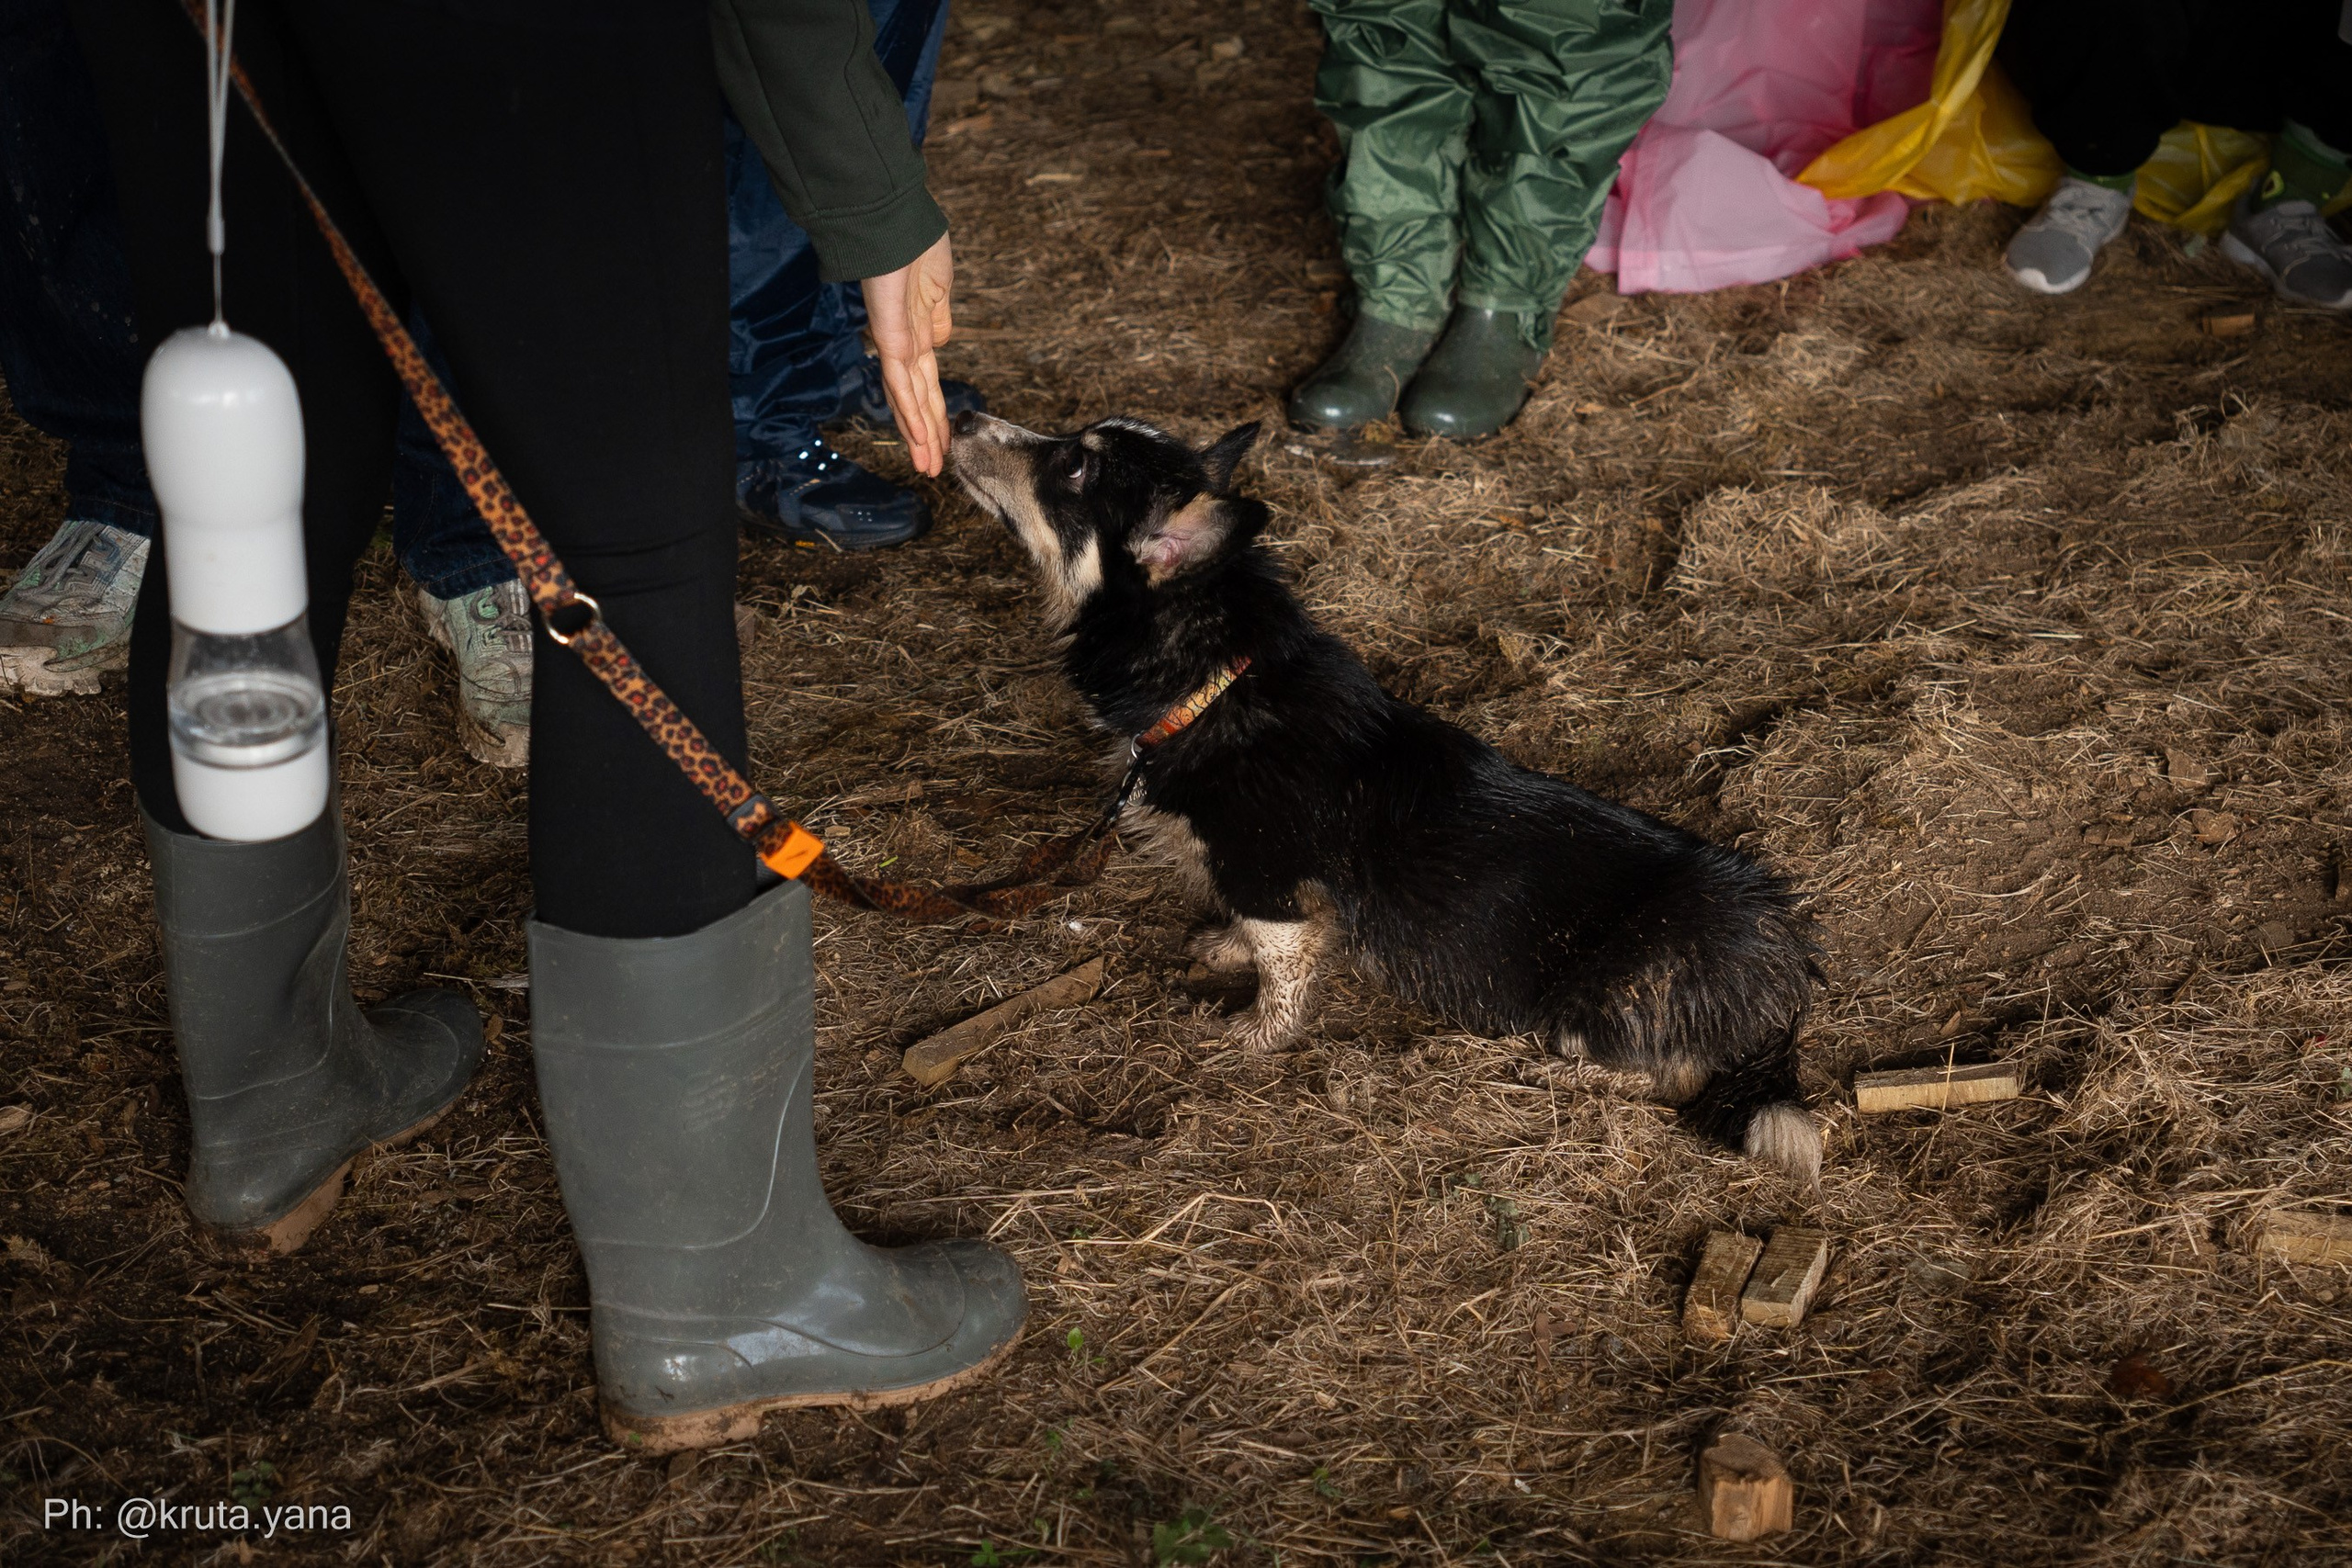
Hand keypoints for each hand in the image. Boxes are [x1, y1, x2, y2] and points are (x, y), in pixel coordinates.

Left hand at [860, 231, 954, 476]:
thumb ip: (938, 317)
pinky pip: (899, 380)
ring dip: (920, 436)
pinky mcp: (888, 334)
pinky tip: (922, 437)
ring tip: (929, 468)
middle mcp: (903, 340)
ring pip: (907, 399)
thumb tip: (941, 342)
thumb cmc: (915, 239)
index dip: (935, 411)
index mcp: (916, 329)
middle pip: (917, 398)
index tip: (946, 439)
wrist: (894, 215)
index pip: (926, 380)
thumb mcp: (939, 284)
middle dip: (928, 435)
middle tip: (934, 468)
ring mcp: (894, 339)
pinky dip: (910, 411)